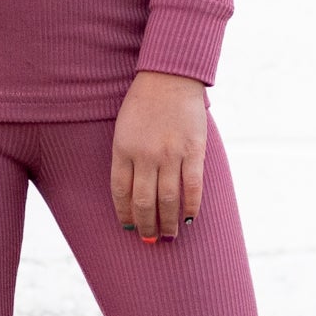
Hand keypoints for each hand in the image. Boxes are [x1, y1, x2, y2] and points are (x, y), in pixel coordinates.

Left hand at [111, 69, 206, 241]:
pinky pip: (192, 186)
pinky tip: (189, 218)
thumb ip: (126, 157)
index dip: (125, 214)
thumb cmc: (143, 102)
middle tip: (149, 240)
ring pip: (168, 200)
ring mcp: (170, 154)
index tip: (129, 227)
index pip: (121, 192)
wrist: (170, 76)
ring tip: (169, 236)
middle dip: (146, 226)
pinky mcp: (194, 150)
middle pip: (144, 202)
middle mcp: (145, 155)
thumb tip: (131, 192)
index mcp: (123, 149)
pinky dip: (191, 206)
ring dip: (168, 223)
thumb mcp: (123, 127)